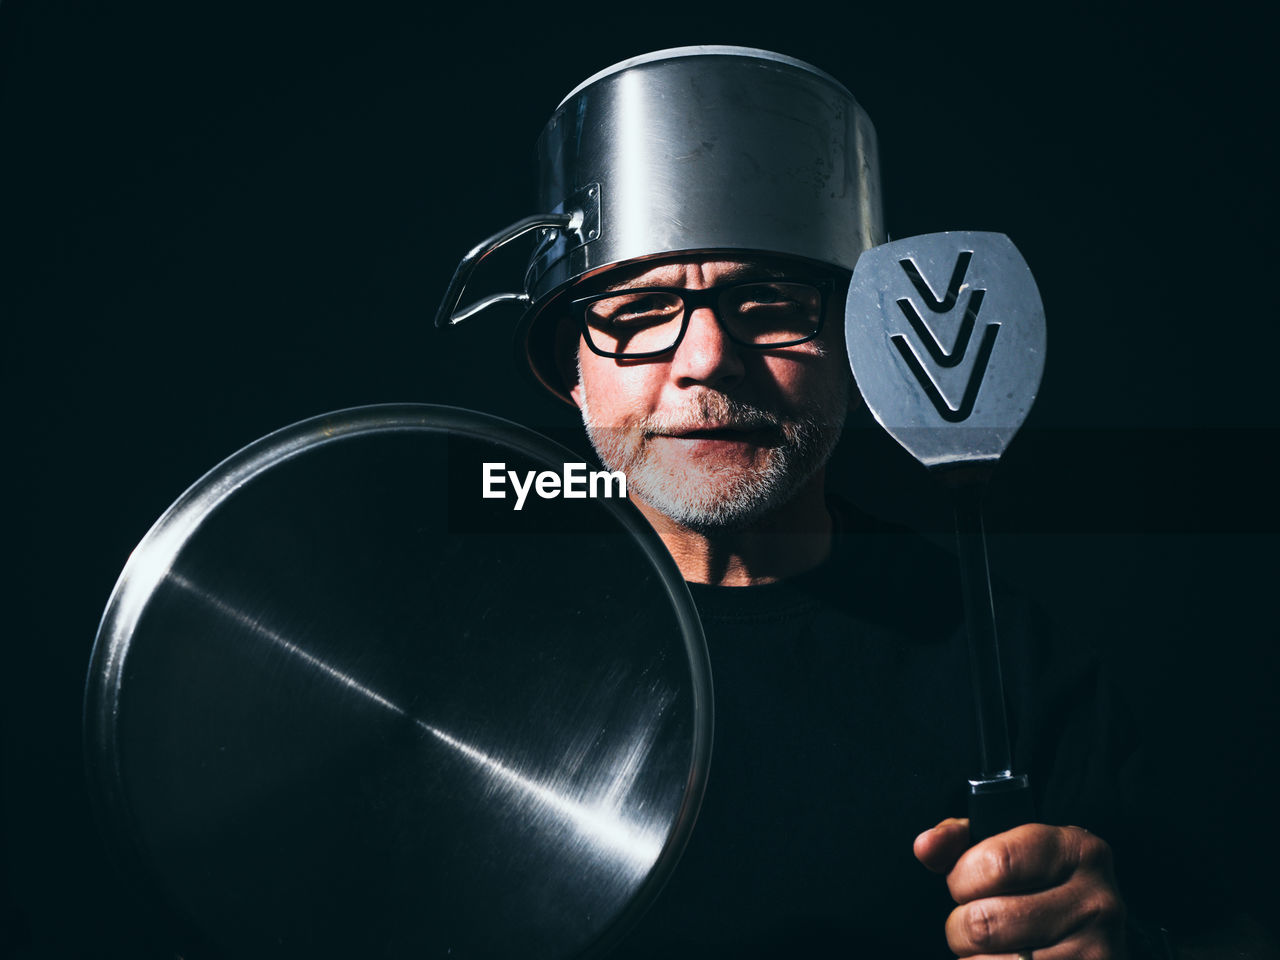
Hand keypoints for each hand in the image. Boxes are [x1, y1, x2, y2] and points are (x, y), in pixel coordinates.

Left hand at [914, 817, 1126, 959]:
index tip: (961, 884)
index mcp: (1077, 850)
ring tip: (989, 948)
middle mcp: (1096, 901)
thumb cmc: (1036, 886)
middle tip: (973, 921)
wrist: (1091, 935)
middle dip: (960, 925)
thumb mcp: (1007, 847)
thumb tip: (925, 846)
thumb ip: (959, 840)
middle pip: (985, 921)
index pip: (996, 862)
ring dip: (972, 959)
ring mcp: (1096, 952)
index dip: (961, 878)